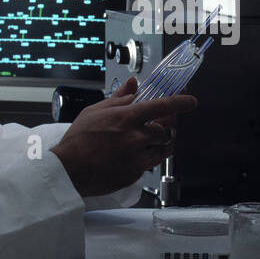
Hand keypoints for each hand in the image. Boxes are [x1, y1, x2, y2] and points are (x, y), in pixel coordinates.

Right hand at [50, 76, 196, 196]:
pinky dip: (148, 158)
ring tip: (150, 141)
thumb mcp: (95, 111)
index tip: (190, 101)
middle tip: (159, 125)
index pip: (163, 106)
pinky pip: (151, 164)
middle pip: (167, 130)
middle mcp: (136, 137)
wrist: (68, 170)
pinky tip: (135, 154)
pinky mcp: (135, 173)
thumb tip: (133, 85)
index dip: (181, 102)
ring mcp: (137, 157)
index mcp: (127, 118)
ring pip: (164, 149)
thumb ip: (119, 97)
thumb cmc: (78, 140)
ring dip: (161, 143)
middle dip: (166, 127)